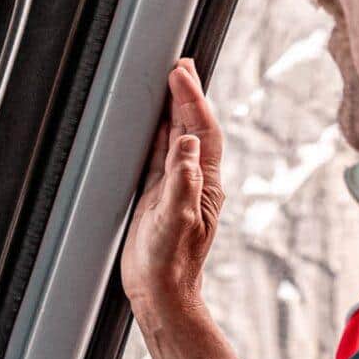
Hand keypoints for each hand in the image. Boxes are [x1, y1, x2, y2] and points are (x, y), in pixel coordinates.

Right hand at [119, 60, 225, 326]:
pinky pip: (163, 155)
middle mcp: (195, 180)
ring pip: (180, 137)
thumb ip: (182, 183)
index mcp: (203, 183)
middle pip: (195, 127)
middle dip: (188, 94)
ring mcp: (179, 187)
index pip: (202, 130)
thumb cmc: (167, 264)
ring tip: (170, 83)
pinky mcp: (161, 196)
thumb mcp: (174, 222)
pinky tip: (155, 125)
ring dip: (176, 109)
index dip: (192, 99)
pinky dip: (161, 133)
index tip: (180, 72)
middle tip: (180, 64)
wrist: (163, 294)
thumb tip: (189, 143)